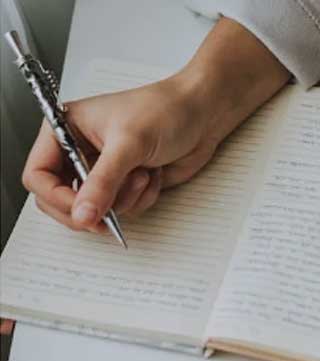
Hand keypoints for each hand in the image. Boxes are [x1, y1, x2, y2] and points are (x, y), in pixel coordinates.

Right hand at [22, 18, 289, 232]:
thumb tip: (82, 215)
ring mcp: (106, 170)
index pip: (39, 175)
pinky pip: (125, 209)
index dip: (56, 198)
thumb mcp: (129, 144)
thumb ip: (102, 182)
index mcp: (67, 130)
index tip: (82, 210)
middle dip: (92, 206)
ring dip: (126, 198)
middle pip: (63, 200)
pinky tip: (154, 175)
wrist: (204, 114)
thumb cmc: (167, 110)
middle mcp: (82, 151)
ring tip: (144, 172)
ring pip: (98, 209)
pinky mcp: (128, 183)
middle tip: (110, 211)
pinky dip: (142, 198)